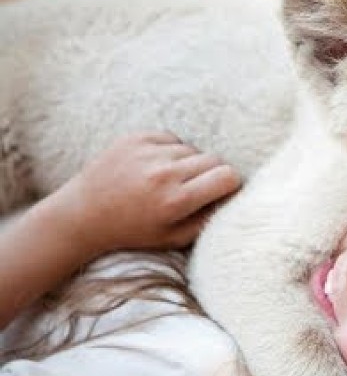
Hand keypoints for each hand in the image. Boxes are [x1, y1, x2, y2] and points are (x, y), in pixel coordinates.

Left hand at [59, 131, 241, 254]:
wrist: (83, 213)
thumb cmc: (133, 231)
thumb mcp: (173, 238)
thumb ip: (208, 221)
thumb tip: (234, 199)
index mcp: (176, 201)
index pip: (227, 176)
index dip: (229, 184)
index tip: (222, 191)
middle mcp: (164, 174)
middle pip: (214, 159)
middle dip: (212, 173)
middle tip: (195, 187)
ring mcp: (148, 152)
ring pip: (192, 149)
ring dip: (188, 163)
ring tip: (169, 180)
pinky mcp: (136, 138)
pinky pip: (172, 138)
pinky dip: (170, 151)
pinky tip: (155, 167)